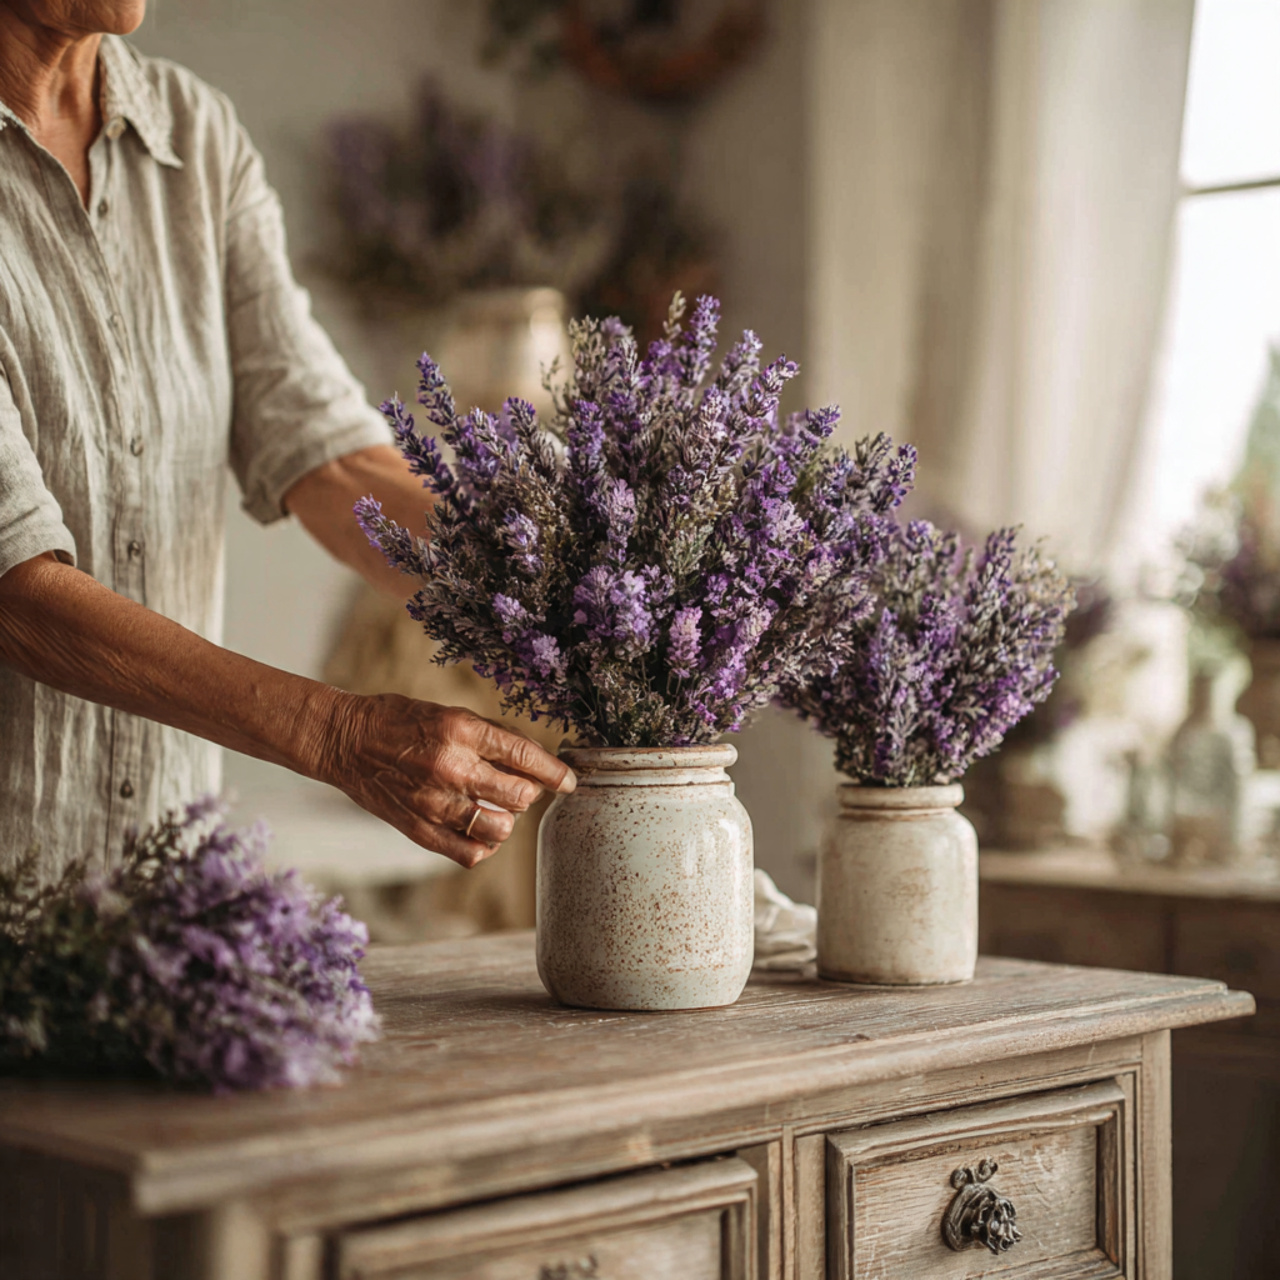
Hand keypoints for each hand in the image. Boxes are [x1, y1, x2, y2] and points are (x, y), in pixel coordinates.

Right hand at [319, 691, 575, 867]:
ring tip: (499, 808)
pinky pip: (469, 853)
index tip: (569, 781)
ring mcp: (434, 802)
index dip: (555, 772)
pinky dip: (485, 846)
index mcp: (461, 731)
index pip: (524, 756)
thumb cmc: (401, 721)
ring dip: (509, 820)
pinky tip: (481, 831)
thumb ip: (492, 736)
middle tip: (524, 788)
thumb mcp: (450, 713)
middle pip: (519, 796)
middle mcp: (451, 767)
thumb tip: (534, 758)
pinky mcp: (419, 828)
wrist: (346, 741)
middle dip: (531, 793)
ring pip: (500, 828)